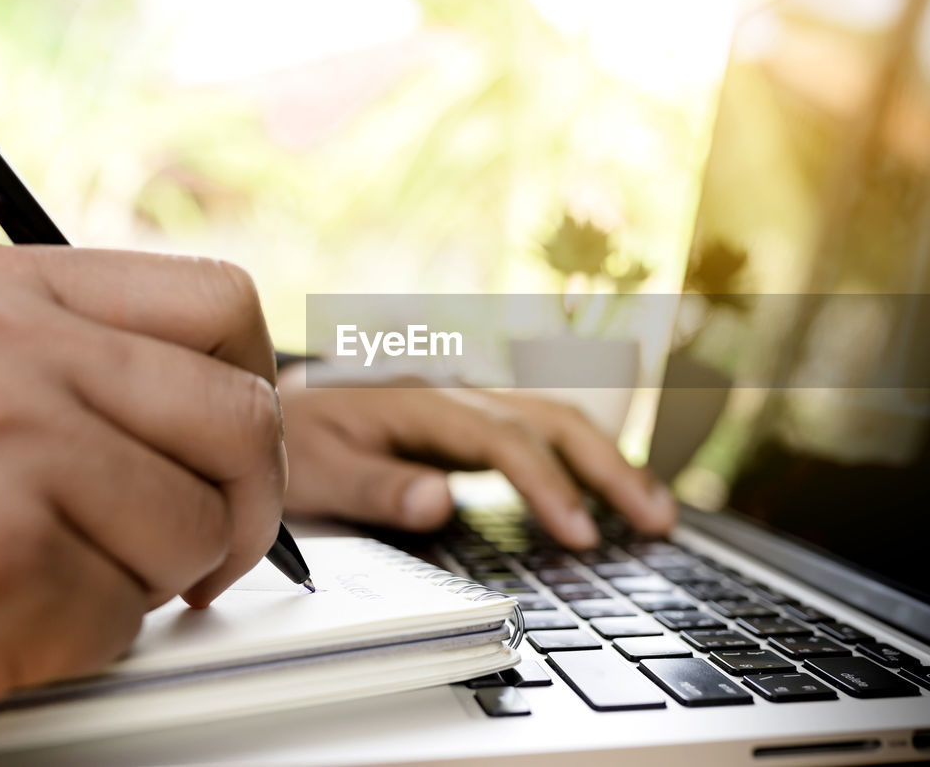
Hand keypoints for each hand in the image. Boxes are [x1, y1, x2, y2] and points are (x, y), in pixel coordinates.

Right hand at [0, 244, 285, 765]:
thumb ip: (70, 364)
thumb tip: (217, 393)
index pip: (218, 300)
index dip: (254, 385)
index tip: (232, 446)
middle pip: (240, 416)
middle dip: (242, 506)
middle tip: (202, 550)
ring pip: (195, 526)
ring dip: (144, 582)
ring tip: (40, 580)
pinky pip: (122, 614)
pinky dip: (75, 642)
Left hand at [276, 369, 675, 548]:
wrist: (272, 405)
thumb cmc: (292, 440)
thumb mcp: (313, 471)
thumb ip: (375, 486)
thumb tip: (442, 501)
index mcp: (420, 403)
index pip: (504, 440)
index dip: (549, 486)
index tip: (583, 535)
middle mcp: (454, 395)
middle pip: (551, 419)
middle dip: (609, 467)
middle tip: (656, 521)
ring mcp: (467, 405)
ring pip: (555, 420)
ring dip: (609, 461)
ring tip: (656, 510)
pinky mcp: (470, 424)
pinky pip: (539, 434)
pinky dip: (582, 460)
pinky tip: (607, 491)